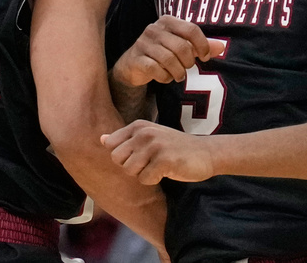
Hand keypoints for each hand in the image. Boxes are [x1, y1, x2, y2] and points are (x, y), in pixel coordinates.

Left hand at [101, 120, 215, 184]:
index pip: (110, 145)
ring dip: (143, 174)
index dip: (122, 156)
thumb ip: (125, 139)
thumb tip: (101, 139)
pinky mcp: (164, 159)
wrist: (206, 153)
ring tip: (158, 166)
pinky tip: (167, 171)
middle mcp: (144, 132)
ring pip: (129, 170)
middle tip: (149, 163)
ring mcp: (154, 145)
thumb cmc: (174, 147)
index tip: (139, 155)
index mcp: (138, 125)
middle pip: (116, 159)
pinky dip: (154, 180)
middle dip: (131, 166)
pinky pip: (145, 179)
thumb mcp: (149, 137)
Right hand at [111, 15, 225, 87]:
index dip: (203, 45)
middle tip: (187, 68)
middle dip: (189, 62)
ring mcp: (143, 43)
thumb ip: (201, 45)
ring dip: (178, 72)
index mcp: (167, 21)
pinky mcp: (136, 59)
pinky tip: (165, 77)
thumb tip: (222, 46)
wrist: (133, 65)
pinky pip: (155, 69)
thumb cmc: (162, 53)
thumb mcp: (182, 46)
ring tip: (178, 75)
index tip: (206, 57)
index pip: (191, 29)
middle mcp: (154, 29)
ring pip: (169, 59)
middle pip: (182, 47)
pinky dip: (164, 77)